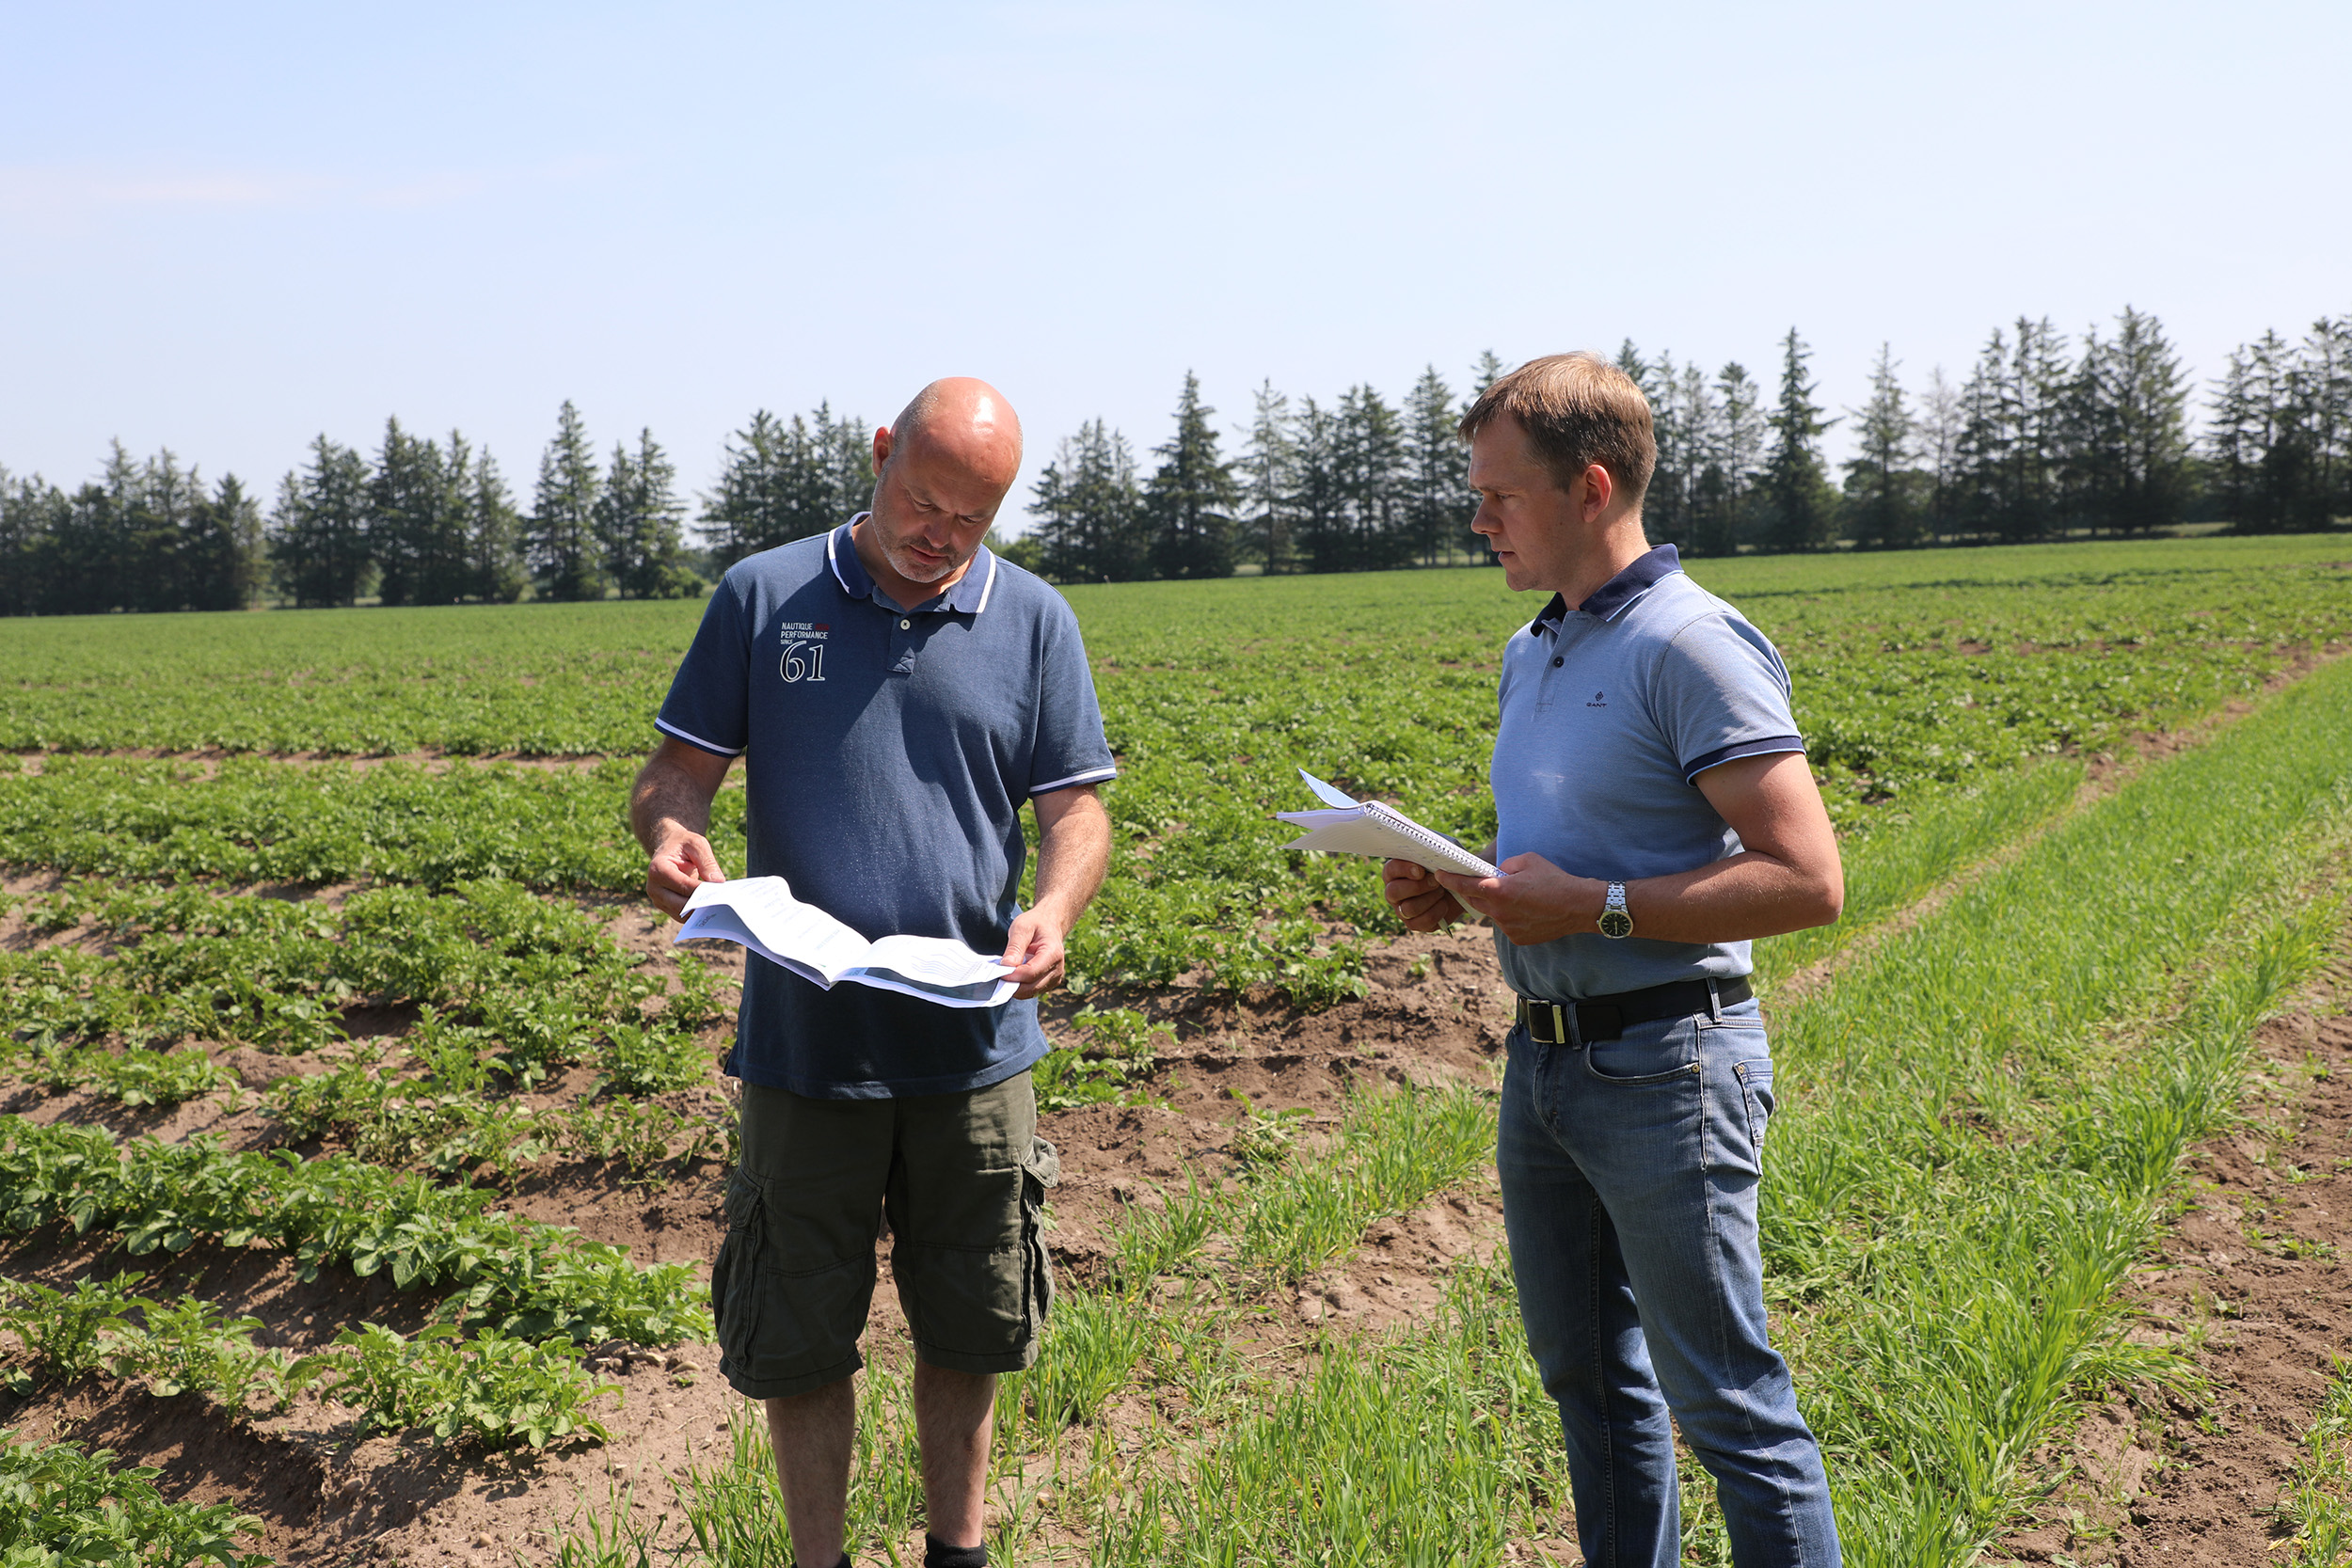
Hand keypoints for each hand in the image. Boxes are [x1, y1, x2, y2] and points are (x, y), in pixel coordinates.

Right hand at [646, 830, 725, 918]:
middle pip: (682, 905)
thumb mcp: (697, 844)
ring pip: (682, 914)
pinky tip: (711, 907)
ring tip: (720, 906)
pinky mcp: (665, 907)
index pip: (684, 886)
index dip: (703, 891)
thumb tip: (718, 882)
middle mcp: (654, 888)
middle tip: (724, 903)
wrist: (669, 848)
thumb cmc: (683, 844)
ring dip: (700, 912)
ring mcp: (658, 900)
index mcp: (658, 869)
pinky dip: (696, 913)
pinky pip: (683, 916)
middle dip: (703, 904)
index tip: (722, 893)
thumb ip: (707, 862)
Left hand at [1000, 907, 1069, 999]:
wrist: (1049, 925)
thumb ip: (1015, 948)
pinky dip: (1020, 987)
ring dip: (1015, 987)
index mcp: (1053, 953)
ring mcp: (1054, 978)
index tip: (998, 971)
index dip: (1013, 975)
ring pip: (1031, 992)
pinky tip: (1014, 975)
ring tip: (1005, 973)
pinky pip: (1031, 991)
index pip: (1031, 973)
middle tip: (997, 975)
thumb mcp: (1022, 928)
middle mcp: (1057, 969)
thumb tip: (1006, 966)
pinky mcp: (1049, 983)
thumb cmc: (1036, 924)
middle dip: (1012, 984)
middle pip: (1031, 987)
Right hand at [1382, 857, 1468, 932]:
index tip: (1421, 870)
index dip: (1404, 870)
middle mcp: (1393, 892)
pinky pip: (1422, 922)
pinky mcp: (1415, 924)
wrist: (1460, 887)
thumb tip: (1426, 848)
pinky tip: (1444, 903)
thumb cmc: (1445, 866)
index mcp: (1394, 872)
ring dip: (1429, 899)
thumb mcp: (1439, 853)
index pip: (1390, 870)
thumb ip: (1430, 849)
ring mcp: (1402, 910)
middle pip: (1393, 892)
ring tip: (1441, 891)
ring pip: (1408, 909)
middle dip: (1417, 887)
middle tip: (1435, 881)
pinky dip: (1437, 912)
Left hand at [1434, 853, 1601, 946]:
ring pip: (1491, 914)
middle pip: (1476, 901)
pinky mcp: (1517, 938)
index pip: (1465, 885)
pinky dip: (1509, 916)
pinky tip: (1527, 909)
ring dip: (1496, 904)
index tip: (1439, 874)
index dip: (1449, 879)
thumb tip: (1496, 872)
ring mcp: (1507, 928)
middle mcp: (1499, 912)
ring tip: (1517, 896)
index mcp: (1498, 890)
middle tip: (1482, 882)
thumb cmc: (1554, 879)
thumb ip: (1504, 866)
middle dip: (1476, 891)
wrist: (1578, 907)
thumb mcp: (1527, 860)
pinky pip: (1505, 924)